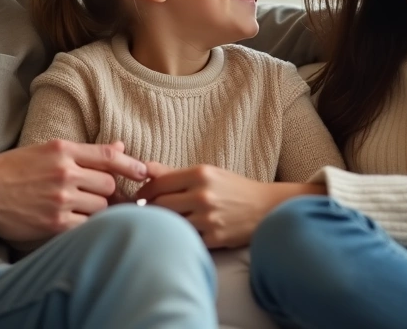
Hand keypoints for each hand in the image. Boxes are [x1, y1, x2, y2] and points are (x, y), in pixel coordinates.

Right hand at [0, 140, 146, 242]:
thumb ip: (85, 152)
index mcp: (63, 150)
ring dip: (96, 209)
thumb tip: (120, 148)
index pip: (107, 156)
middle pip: (108, 184)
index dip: (131, 165)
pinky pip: (86, 225)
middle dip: (107, 191)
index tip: (144, 172)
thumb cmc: (15, 169)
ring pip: (100, 206)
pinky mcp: (55, 222)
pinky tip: (75, 221)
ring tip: (79, 208)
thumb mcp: (48, 150)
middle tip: (97, 195)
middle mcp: (64, 172)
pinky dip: (86, 225)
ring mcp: (60, 198)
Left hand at [134, 162, 322, 248]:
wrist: (266, 208)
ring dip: (163, 224)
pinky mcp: (214, 238)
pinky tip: (181, 234)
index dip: (144, 191)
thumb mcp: (208, 173)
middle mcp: (203, 195)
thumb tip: (145, 168)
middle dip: (150, 209)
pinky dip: (181, 236)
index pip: (158, 183)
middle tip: (147, 212)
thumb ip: (175, 173)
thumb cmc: (233, 189)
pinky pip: (186, 238)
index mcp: (200, 174)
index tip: (140, 197)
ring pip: (171, 222)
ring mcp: (208, 218)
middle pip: (160, 204)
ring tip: (161, 223)